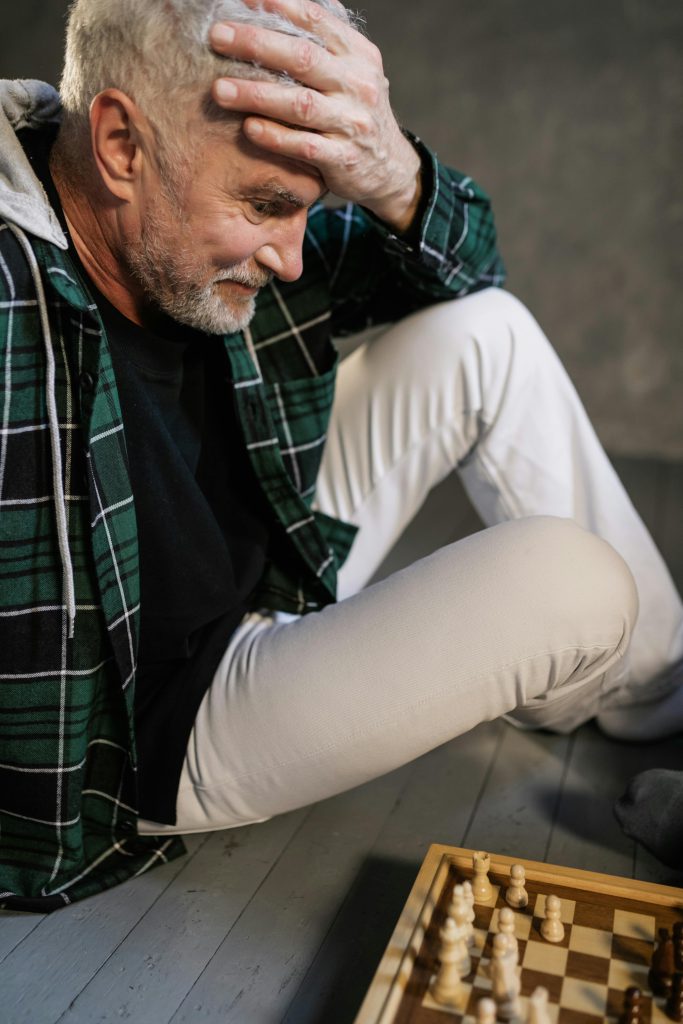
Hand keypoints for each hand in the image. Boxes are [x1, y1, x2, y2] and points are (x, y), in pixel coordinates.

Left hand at [209, 0, 421, 232]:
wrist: (390, 169)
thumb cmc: (357, 113)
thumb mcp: (353, 71)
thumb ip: (325, 42)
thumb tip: (285, 3)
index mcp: (358, 55)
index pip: (316, 21)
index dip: (279, 6)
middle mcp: (358, 85)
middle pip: (302, 58)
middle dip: (256, 44)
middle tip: (216, 36)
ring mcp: (352, 123)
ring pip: (300, 104)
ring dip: (256, 94)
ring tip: (219, 89)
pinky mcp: (344, 159)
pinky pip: (305, 146)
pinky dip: (275, 137)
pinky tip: (248, 128)